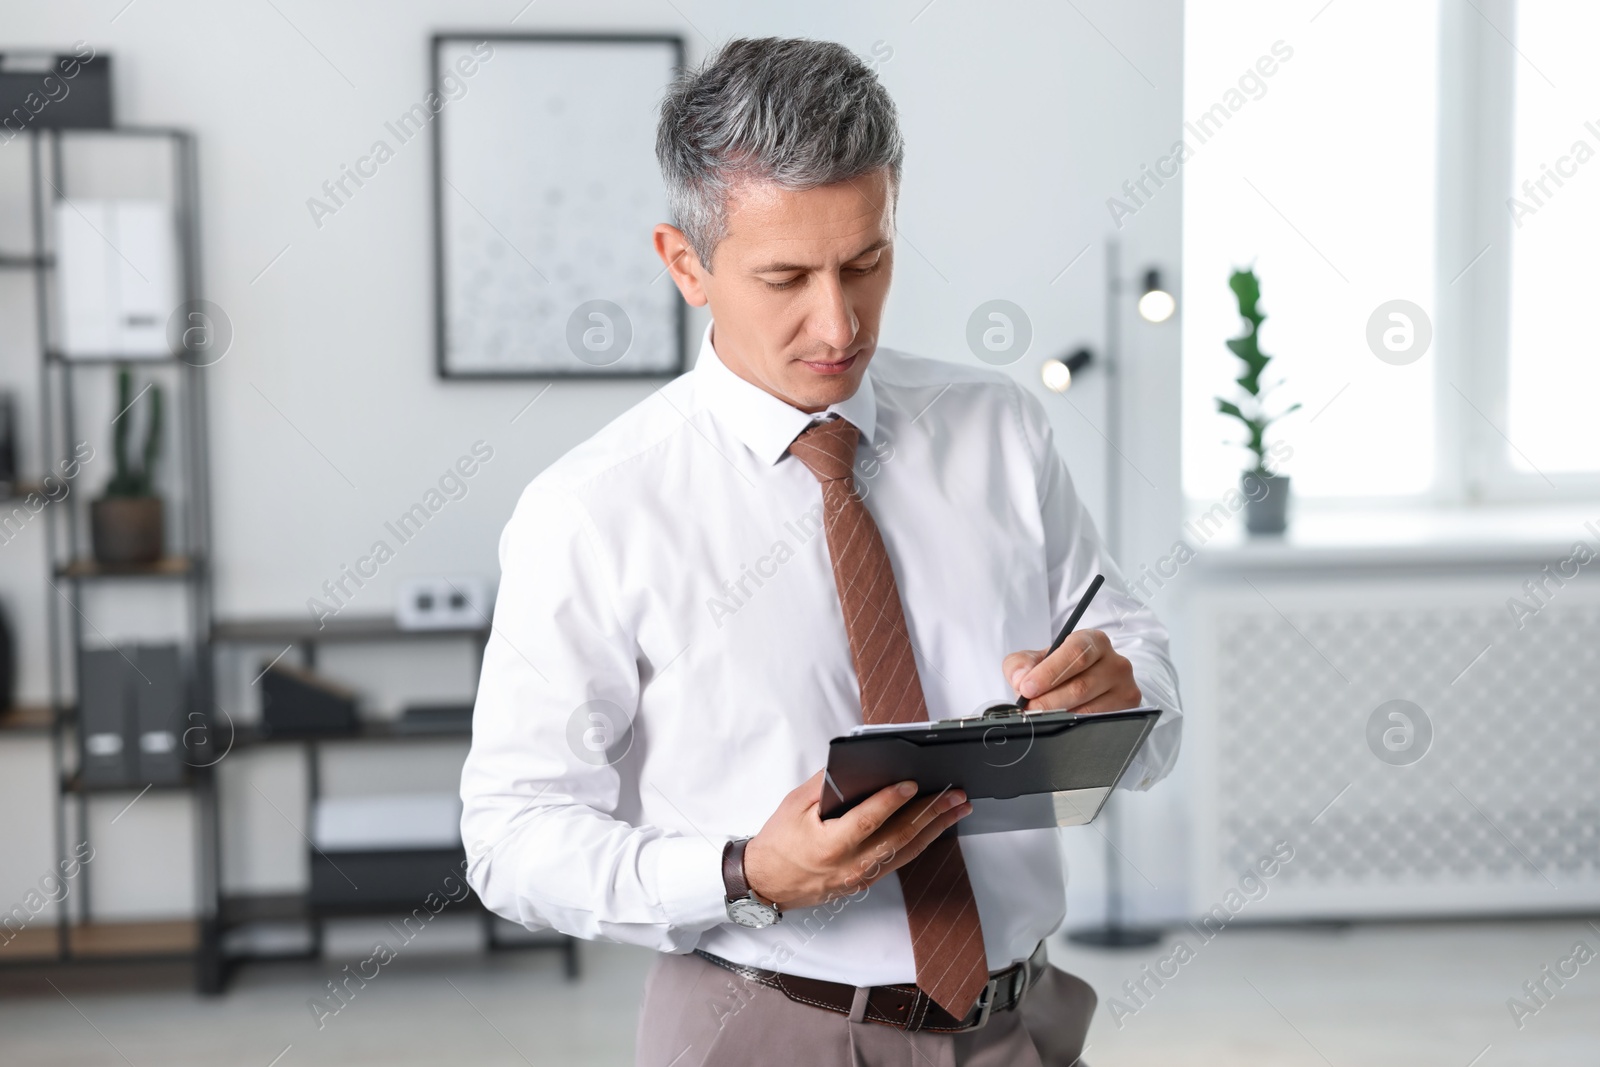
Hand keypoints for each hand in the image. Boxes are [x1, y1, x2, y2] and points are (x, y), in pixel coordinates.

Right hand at [742, 770, 971, 911]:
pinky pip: (899, 859)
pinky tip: (934, 827)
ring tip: (957, 809)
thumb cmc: (778, 844)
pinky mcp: (866, 881)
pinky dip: (920, 841)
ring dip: (935, 828)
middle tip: (955, 795)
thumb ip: (823, 784)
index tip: (912, 783)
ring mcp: (861, 876)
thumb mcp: (794, 805)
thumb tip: (852, 764)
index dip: (892, 801)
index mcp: (830, 845)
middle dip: (931, 813)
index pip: (868, 820)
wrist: (767, 884)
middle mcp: (850, 864)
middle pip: (899, 836)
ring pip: (906, 850)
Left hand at [1003, 629, 1140, 713]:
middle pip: (1081, 685)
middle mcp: (1115, 662)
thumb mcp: (1035, 659)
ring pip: (1090, 708)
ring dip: (1060, 716)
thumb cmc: (1058, 668)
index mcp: (1093, 641)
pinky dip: (1075, 726)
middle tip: (1029, 710)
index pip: (1075, 653)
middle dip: (1049, 701)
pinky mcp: (1128, 709)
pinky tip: (1061, 724)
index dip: (1050, 673)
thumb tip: (1020, 679)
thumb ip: (1020, 664)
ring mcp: (1125, 687)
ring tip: (1040, 717)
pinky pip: (1099, 722)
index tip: (1027, 688)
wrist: (1079, 681)